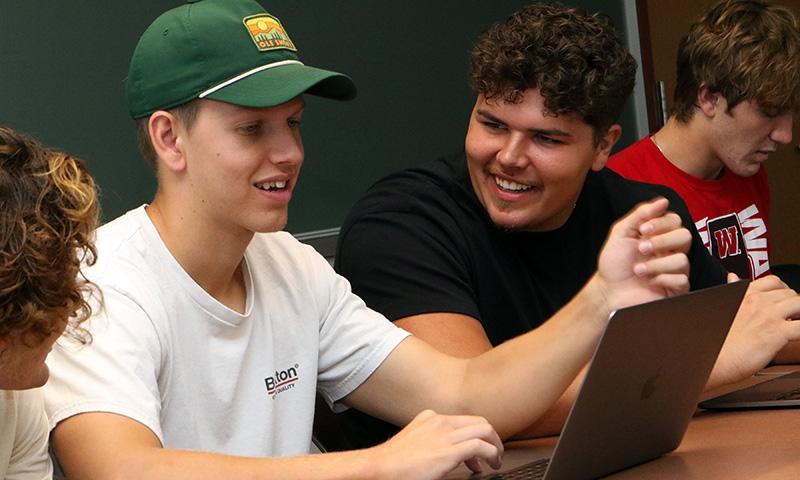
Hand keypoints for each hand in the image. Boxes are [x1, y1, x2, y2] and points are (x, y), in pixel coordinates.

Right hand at [367, 410, 502, 479]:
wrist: (380, 467)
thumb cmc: (393, 462)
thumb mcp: (414, 442)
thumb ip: (430, 441)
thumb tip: (444, 455)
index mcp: (431, 418)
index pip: (464, 420)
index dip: (476, 435)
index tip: (477, 453)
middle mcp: (440, 421)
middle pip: (479, 421)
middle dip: (491, 438)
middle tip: (493, 455)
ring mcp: (445, 434)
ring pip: (484, 430)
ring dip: (495, 446)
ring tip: (495, 461)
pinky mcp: (449, 450)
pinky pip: (481, 446)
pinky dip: (491, 454)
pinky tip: (489, 465)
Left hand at [593, 197, 690, 314]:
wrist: (607, 291)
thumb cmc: (614, 263)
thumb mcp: (621, 233)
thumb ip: (640, 214)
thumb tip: (663, 201)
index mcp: (659, 236)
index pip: (675, 220)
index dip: (661, 222)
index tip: (643, 230)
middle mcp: (670, 251)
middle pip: (685, 236)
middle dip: (662, 241)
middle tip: (641, 249)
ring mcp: (674, 270)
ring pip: (683, 260)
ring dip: (657, 264)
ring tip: (638, 270)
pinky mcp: (676, 288)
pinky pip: (682, 279)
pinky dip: (662, 279)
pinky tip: (649, 282)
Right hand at [709, 274, 799, 387]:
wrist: (710, 359)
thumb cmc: (713, 339)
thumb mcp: (719, 307)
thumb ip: (731, 291)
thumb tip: (732, 277)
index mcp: (744, 294)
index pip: (774, 281)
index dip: (784, 290)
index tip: (784, 301)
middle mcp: (757, 301)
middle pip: (790, 293)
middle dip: (795, 305)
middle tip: (792, 317)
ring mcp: (768, 315)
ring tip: (796, 325)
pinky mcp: (777, 332)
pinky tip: (799, 336)